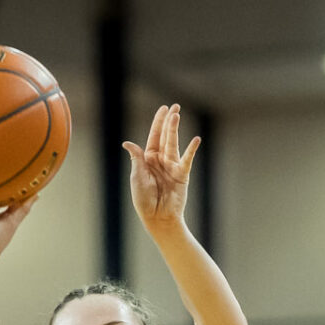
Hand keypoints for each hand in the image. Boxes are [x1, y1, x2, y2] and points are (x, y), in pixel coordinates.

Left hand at [122, 103, 198, 233]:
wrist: (157, 217)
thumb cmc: (143, 200)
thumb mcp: (137, 176)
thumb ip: (136, 158)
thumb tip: (128, 143)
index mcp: (148, 160)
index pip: (154, 137)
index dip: (158, 122)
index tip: (163, 109)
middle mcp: (161, 160)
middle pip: (165, 137)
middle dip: (169, 121)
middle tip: (175, 107)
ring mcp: (172, 166)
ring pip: (174, 144)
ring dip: (175, 130)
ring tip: (177, 115)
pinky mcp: (182, 174)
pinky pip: (187, 160)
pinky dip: (191, 150)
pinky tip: (196, 139)